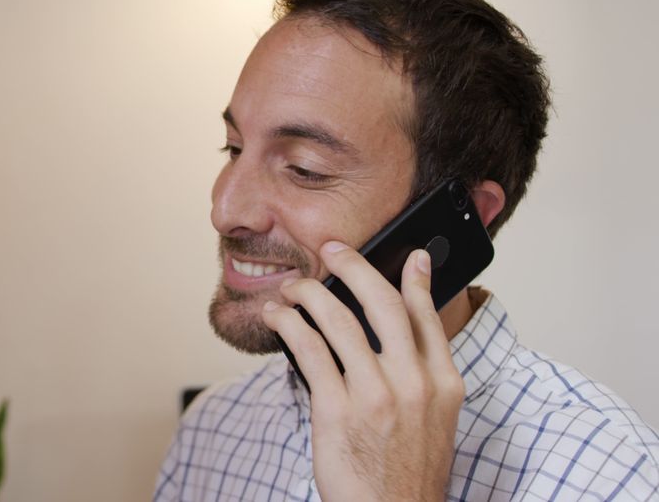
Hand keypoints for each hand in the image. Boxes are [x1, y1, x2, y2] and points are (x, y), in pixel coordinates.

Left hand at [261, 241, 464, 500]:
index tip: (410, 254)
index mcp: (444, 384)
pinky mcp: (337, 410)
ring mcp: (376, 395)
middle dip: (353, 266)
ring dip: (309, 294)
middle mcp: (414, 383)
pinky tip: (279, 317)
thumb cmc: (407, 476)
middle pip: (382, 303)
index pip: (428, 316)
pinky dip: (289, 325)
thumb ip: (423, 379)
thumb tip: (400, 343)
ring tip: (293, 287)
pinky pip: (309, 350)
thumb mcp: (434, 424)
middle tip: (333, 249)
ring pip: (338, 319)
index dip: (417, 279)